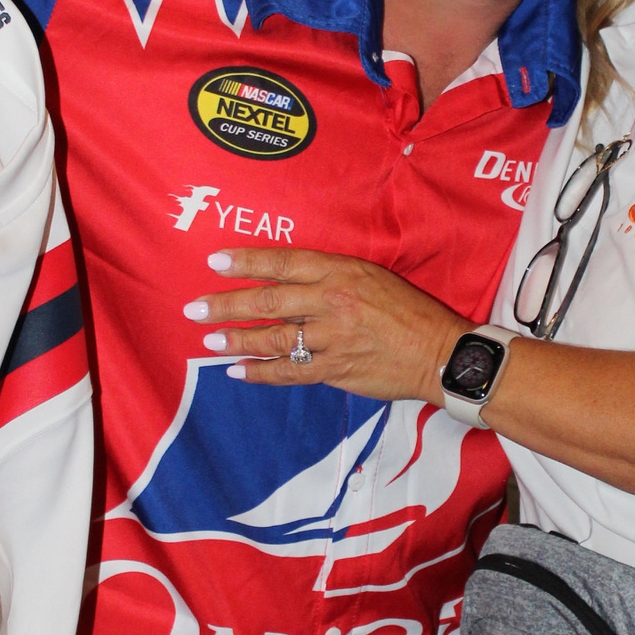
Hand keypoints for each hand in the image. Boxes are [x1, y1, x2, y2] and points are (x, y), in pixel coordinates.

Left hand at [185, 246, 463, 403]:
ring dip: (236, 341)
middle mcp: (332, 303)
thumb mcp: (372, 277)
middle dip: (226, 305)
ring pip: (273, 339)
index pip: (284, 263)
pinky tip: (238, 371)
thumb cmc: (408, 311)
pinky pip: (289, 371)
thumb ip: (330, 277)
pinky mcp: (335, 370)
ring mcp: (332, 339)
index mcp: (342, 272)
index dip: (246, 262)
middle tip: (194, 308)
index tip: (214, 262)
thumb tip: (284, 281)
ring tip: (209, 343)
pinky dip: (261, 372)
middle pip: (268, 302)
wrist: (440, 353)